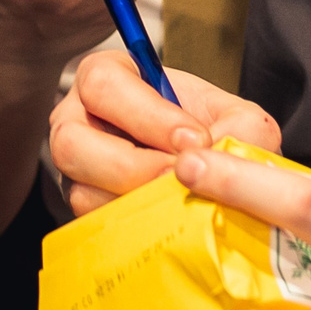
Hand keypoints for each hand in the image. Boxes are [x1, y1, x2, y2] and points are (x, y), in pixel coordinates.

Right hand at [47, 51, 280, 215]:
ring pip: (81, 192)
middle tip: (179, 177)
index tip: (194, 138)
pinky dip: (137, 229)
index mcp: (103, 80)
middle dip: (132, 166)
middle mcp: (75, 123)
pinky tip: (171, 223)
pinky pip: (98, 227)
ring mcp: (76, 173)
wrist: (206, 168)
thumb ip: (239, 126)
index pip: (103, 86)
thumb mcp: (233, 115)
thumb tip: (216, 154)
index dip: (147, 114)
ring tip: (180, 202)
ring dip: (135, 201)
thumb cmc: (207, 129)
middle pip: (71, 144)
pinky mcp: (87, 213)